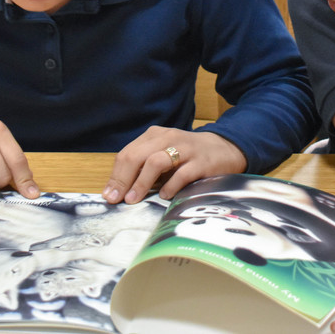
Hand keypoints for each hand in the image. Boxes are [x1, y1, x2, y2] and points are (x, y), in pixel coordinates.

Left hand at [102, 126, 246, 204]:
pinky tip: (164, 196)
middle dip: (123, 180)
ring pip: (156, 162)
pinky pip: (181, 174)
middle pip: (137, 156)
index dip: (116, 176)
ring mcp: (185, 149)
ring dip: (142, 183)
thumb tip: (119, 191)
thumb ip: (144, 168)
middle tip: (117, 200)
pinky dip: (170, 187)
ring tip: (134, 200)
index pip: (128, 154)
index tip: (109, 195)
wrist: (225, 149)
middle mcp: (168, 138)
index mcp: (155, 136)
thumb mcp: (164, 155)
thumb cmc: (188, 157)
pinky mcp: (201, 162)